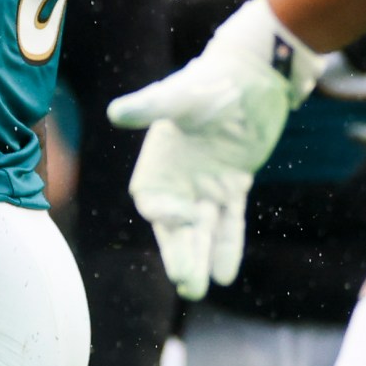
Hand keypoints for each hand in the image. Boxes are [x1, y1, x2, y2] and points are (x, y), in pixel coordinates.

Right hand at [107, 0, 325, 297]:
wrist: (250, 76)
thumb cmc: (209, 81)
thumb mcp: (179, 96)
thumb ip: (149, 108)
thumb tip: (115, 113)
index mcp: (157, 161)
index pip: (153, 201)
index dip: (164, 216)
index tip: (181, 221)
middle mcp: (177, 177)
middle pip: (175, 225)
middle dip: (179, 253)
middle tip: (186, 284)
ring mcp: (204, 183)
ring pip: (202, 229)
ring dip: (200, 256)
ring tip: (199, 289)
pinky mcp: (233, 183)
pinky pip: (229, 221)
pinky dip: (226, 245)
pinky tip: (225, 274)